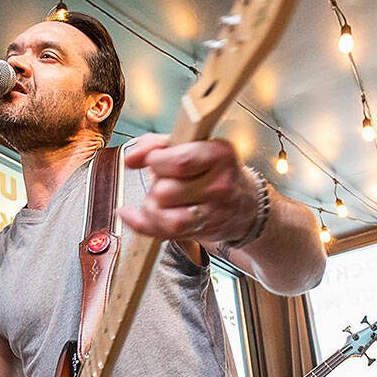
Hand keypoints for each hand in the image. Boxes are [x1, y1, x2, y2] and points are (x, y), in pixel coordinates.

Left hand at [119, 133, 256, 243]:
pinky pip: (162, 231)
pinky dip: (140, 223)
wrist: (244, 205)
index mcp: (219, 154)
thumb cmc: (213, 171)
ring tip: (158, 198)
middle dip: (156, 183)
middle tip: (164, 179)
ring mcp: (212, 212)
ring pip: (164, 215)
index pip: (179, 161)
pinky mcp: (201, 231)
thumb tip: (132, 157)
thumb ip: (158, 144)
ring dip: (151, 206)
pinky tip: (132, 214)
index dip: (156, 161)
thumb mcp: (195, 145)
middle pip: (166, 189)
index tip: (153, 160)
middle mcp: (219, 185)